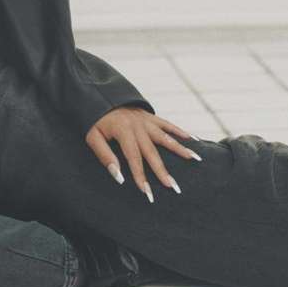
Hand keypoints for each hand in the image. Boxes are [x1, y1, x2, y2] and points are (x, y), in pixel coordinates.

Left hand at [85, 106, 201, 201]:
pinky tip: (193, 139)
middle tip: (174, 187)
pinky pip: (168, 124)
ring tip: (195, 160)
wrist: (100, 93)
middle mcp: (137, 125)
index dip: (140, 176)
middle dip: (163, 171)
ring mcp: (146, 120)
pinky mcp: (150, 116)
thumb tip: (118, 177)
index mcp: (123, 131)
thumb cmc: (95, 119)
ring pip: (165, 137)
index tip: (148, 192)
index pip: (133, 158)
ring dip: (180, 149)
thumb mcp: (92, 136)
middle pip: (152, 152)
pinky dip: (180, 131)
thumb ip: (104, 155)